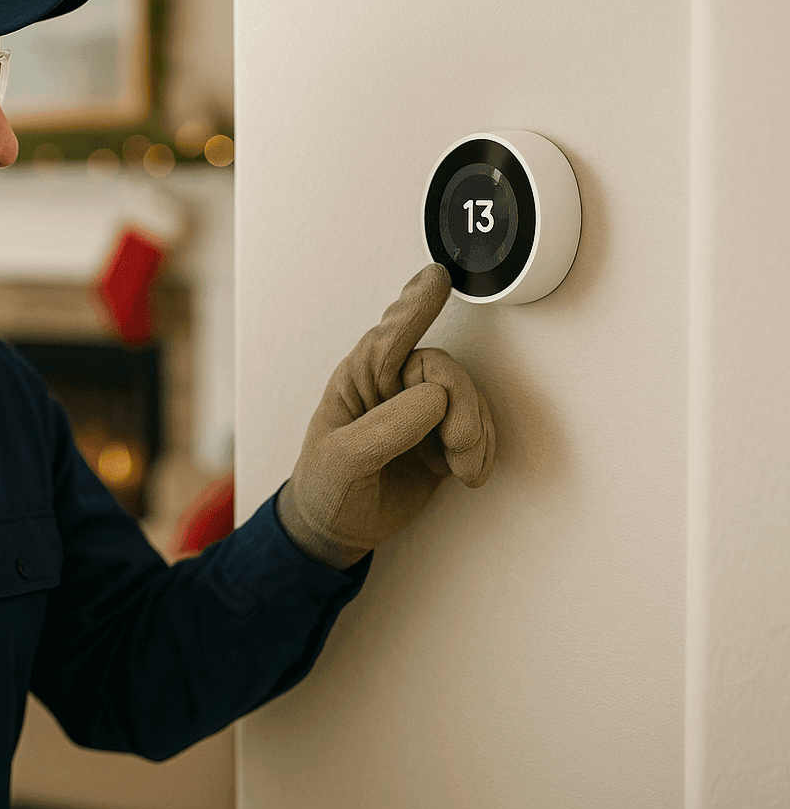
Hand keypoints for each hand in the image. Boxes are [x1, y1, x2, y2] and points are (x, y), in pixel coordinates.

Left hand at [279, 263, 494, 568]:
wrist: (335, 529)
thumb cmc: (325, 487)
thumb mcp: (342, 460)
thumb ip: (384, 428)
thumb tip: (433, 398)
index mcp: (360, 379)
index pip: (390, 336)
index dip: (415, 306)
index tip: (437, 278)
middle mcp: (392, 387)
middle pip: (442, 371)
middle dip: (460, 406)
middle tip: (459, 443)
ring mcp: (419, 412)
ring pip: (467, 399)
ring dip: (474, 434)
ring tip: (460, 466)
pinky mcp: (441, 438)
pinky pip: (478, 428)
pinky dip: (482, 450)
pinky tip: (467, 472)